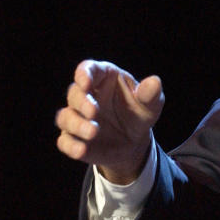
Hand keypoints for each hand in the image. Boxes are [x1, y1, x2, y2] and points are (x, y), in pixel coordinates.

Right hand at [56, 59, 163, 183]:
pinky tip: (81, 150)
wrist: (135, 142)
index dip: (84, 74)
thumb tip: (154, 82)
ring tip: (93, 132)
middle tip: (94, 111)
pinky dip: (71, 145)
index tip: (86, 83)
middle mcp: (86, 96)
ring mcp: (77, 117)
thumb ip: (150, 94)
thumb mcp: (150, 104)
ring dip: (76, 124)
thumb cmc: (140, 113)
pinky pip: (65, 141)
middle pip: (74, 93)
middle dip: (81, 102)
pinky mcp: (74, 138)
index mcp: (103, 78)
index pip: (88, 69)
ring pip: (65, 117)